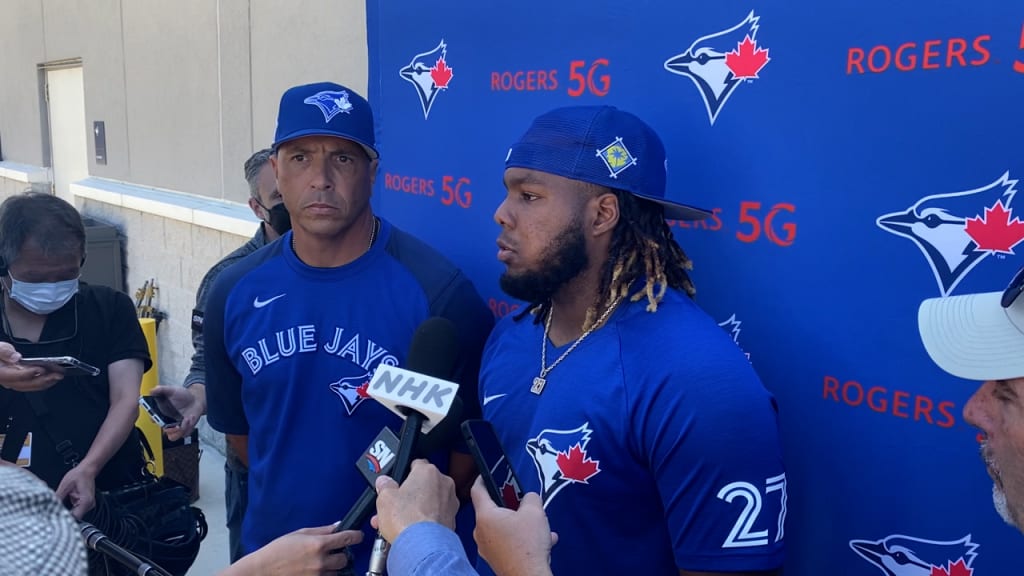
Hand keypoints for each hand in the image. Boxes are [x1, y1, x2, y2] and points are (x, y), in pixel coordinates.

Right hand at [0, 342, 62, 391]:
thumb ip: (5, 352)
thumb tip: (16, 358)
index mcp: (1, 373)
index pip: (17, 376)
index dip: (30, 373)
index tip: (41, 369)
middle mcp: (7, 381)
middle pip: (26, 384)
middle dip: (43, 380)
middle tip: (57, 375)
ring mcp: (13, 383)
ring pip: (30, 386)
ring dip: (45, 383)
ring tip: (57, 377)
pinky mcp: (18, 382)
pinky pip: (30, 384)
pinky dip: (41, 382)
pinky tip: (51, 378)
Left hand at [56, 464, 96, 519]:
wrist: (87, 469)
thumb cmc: (78, 475)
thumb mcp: (65, 485)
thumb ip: (58, 497)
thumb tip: (49, 506)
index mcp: (85, 501)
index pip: (74, 517)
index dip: (64, 518)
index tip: (53, 518)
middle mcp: (89, 505)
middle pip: (75, 517)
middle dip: (63, 516)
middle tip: (52, 514)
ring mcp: (88, 505)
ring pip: (75, 514)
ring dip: (66, 512)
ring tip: (57, 508)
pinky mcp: (86, 504)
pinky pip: (76, 510)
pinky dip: (69, 508)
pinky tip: (64, 504)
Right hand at [150, 385, 203, 440]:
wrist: (196, 399)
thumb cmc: (182, 395)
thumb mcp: (172, 390)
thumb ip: (162, 390)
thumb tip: (152, 390)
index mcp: (161, 413)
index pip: (153, 419)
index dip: (155, 419)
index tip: (160, 417)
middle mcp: (167, 422)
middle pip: (164, 431)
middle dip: (170, 428)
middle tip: (176, 423)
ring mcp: (176, 426)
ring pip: (173, 436)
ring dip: (180, 431)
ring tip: (186, 420)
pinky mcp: (185, 429)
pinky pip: (185, 434)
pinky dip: (189, 428)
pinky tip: (191, 418)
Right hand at [220, 524, 362, 575]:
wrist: (264, 569)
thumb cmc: (278, 550)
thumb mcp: (300, 533)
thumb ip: (322, 530)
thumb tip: (338, 526)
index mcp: (318, 544)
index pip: (347, 538)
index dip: (356, 536)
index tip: (358, 536)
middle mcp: (321, 561)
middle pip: (344, 558)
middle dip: (341, 554)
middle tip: (332, 551)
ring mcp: (318, 575)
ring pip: (336, 571)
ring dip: (333, 566)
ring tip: (319, 561)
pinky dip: (325, 574)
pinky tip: (315, 569)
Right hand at [371, 459, 458, 542]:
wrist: (422, 546)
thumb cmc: (408, 521)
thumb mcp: (385, 498)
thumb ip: (384, 485)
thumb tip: (384, 482)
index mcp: (428, 471)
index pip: (416, 464)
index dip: (404, 473)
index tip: (397, 482)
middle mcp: (443, 483)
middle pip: (423, 485)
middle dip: (408, 495)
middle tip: (395, 505)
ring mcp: (450, 502)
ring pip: (430, 501)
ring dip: (416, 508)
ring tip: (398, 521)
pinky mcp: (452, 520)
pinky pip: (436, 516)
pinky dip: (425, 521)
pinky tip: (411, 529)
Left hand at [471, 478, 556, 575]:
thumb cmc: (528, 544)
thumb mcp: (535, 511)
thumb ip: (531, 497)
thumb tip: (529, 498)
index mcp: (485, 516)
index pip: (478, 491)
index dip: (482, 479)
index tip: (485, 474)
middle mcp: (481, 532)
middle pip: (493, 511)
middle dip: (511, 507)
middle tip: (525, 505)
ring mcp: (486, 547)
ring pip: (503, 528)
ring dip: (520, 525)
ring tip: (540, 527)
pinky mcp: (495, 559)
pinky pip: (507, 543)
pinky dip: (521, 540)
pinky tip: (542, 541)